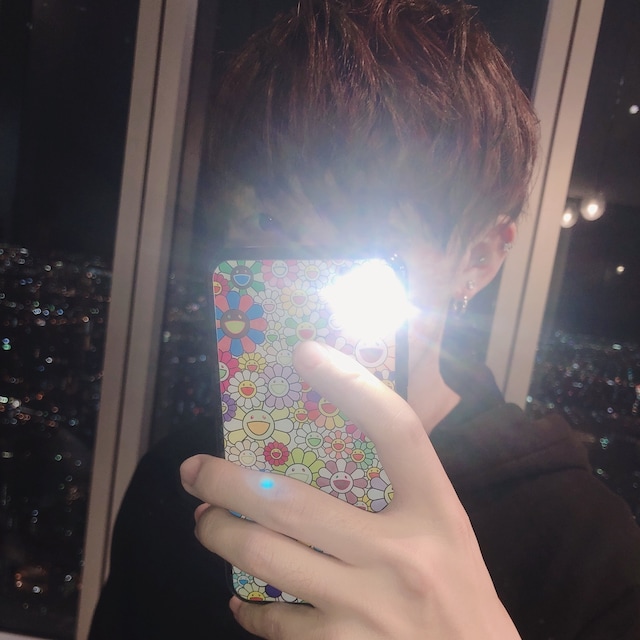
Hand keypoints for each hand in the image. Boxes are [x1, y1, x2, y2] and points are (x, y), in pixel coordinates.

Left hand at [180, 341, 519, 639]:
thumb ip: (401, 491)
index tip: (306, 353)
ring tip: (205, 522)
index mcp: (435, 511)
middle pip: (290, 501)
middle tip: (194, 469)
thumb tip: (334, 454)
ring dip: (219, 535)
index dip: (351, 383)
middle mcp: (399, 555)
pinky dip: (248, 608)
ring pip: (264, 557)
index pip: (396, 428)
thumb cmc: (462, 595)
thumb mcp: (446, 530)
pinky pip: (274, 622)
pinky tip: (240, 599)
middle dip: (226, 480)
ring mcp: (366, 607)